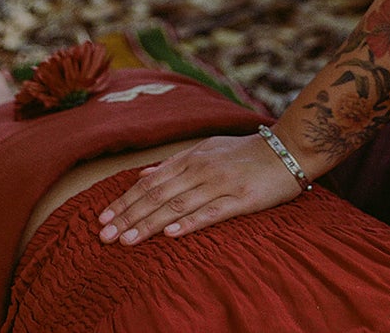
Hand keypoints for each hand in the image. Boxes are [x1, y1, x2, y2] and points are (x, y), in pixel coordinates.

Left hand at [96, 133, 299, 244]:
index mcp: (191, 157)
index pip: (150, 182)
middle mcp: (201, 169)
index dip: (125, 201)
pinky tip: (170, 234)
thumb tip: (144, 175)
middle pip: (158, 194)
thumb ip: (175, 164)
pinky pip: (211, 212)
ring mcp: (220, 183)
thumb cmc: (245, 152)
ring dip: (149, 224)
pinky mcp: (241, 199)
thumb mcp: (207, 150)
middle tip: (104, 236)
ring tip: (127, 240)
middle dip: (128, 215)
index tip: (102, 219)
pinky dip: (189, 223)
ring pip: (177, 205)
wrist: (287, 150)